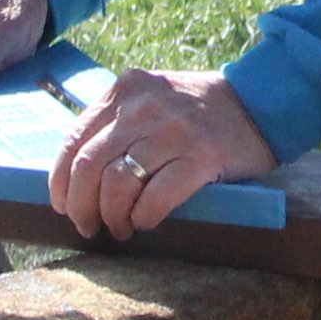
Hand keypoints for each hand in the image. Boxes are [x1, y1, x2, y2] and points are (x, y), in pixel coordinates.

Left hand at [46, 68, 278, 240]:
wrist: (260, 103)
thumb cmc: (198, 111)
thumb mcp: (151, 99)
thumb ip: (116, 123)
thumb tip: (76, 176)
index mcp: (125, 90)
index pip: (74, 140)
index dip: (60, 181)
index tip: (63, 205)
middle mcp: (144, 106)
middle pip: (89, 166)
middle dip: (82, 206)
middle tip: (89, 226)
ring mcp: (173, 130)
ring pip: (118, 183)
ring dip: (112, 217)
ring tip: (121, 229)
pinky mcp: (201, 156)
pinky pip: (156, 197)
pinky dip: (144, 217)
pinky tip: (146, 222)